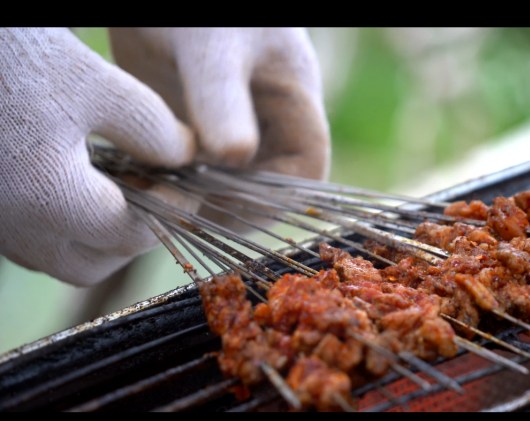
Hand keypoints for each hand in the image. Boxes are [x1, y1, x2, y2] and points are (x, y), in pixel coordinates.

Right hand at [0, 28, 195, 285]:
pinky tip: (81, 180)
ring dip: (100, 234)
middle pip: (93, 264)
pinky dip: (66, 222)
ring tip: (124, 186)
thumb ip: (150, 129)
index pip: (132, 235)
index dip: (173, 212)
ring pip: (58, 257)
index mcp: (48, 197)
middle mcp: (13, 224)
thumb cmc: (10, 56)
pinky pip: (31, 237)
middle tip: (158, 194)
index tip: (190, 184)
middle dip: (135, 237)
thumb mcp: (94, 83)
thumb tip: (187, 156)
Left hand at [108, 28, 330, 226]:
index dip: (275, 199)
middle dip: (230, 204)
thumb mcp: (212, 47)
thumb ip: (224, 99)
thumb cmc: (196, 3)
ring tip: (158, 195)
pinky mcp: (191, 124)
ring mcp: (228, 124)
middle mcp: (266, 120)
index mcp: (294, 102)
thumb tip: (236, 154)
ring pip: (225, 181)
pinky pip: (190, 167)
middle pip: (265, 184)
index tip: (224, 206)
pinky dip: (170, 179)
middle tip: (183, 208)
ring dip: (196, 195)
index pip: (306, 171)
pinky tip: (141, 179)